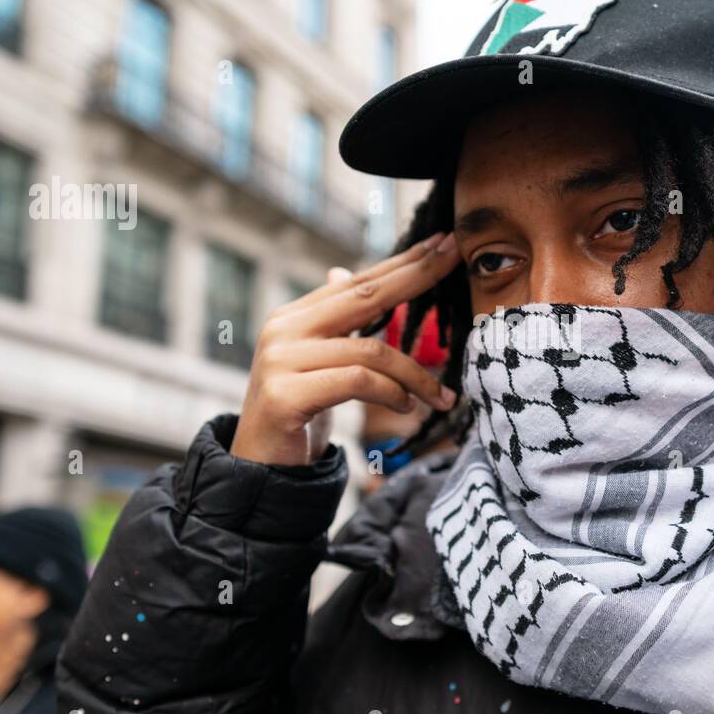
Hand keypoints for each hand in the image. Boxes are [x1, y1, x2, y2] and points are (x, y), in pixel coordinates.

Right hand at [230, 232, 460, 465]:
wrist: (258, 471)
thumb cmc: (296, 416)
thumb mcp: (315, 364)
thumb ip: (331, 322)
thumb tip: (340, 272)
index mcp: (293, 318)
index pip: (357, 282)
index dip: (402, 262)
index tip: (444, 243)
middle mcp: (283, 330)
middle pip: (363, 296)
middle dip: (416, 276)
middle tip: (456, 258)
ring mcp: (280, 360)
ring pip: (371, 352)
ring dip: (415, 375)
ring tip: (438, 395)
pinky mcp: (285, 394)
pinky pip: (358, 382)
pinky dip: (392, 394)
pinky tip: (406, 407)